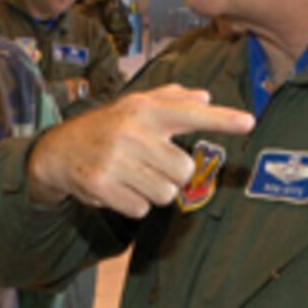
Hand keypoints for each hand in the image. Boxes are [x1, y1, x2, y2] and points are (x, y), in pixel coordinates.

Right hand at [27, 85, 253, 216]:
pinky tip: (118, 188)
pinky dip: (133, 205)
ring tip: (132, 176)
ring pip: (164, 194)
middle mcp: (132, 131)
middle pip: (183, 170)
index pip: (190, 114)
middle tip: (150, 166)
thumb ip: (171, 100)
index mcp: (145, 109)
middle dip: (171, 175)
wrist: (58, 150)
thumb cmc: (107, 127)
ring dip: (152, 192)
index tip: (249, 122)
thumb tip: (204, 97)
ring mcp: (115, 158)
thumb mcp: (136, 106)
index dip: (222, 119)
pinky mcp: (101, 184)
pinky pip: (141, 209)